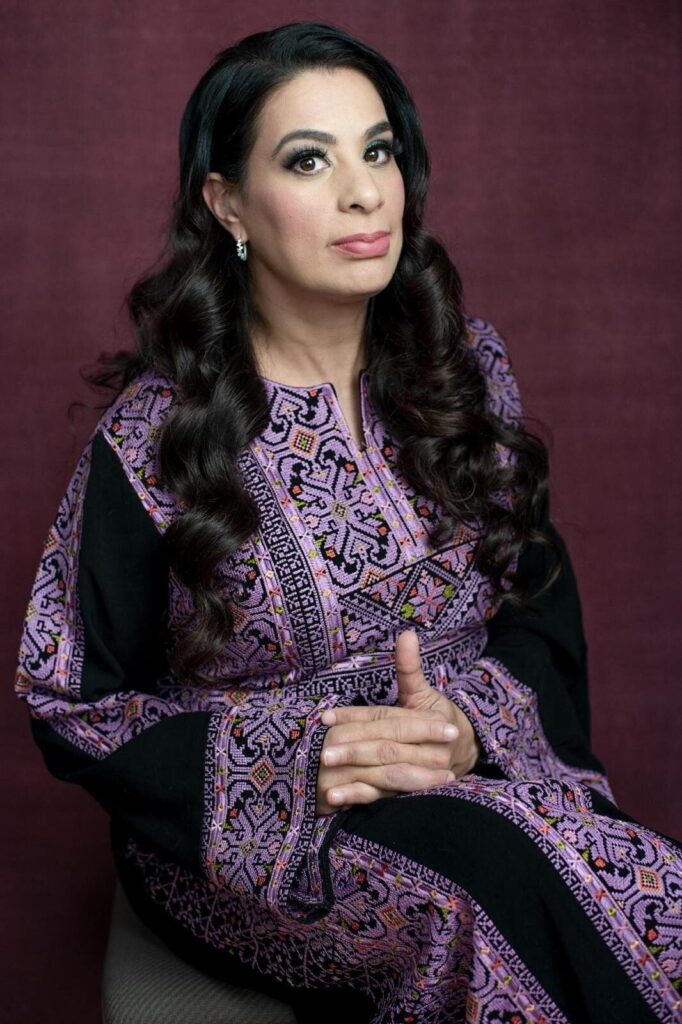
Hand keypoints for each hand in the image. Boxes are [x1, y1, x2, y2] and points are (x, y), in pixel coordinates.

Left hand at [315, 630, 481, 814]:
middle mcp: (424, 750)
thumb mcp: (424, 691)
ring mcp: (419, 774)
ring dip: (354, 776)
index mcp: (424, 722)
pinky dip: (359, 798)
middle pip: (385, 747)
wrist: (466, 752)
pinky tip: (335, 799)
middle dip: (353, 749)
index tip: (326, 718)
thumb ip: (410, 667)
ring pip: (385, 774)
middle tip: (323, 750)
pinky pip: (384, 797)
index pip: (384, 719)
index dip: (355, 717)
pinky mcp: (410, 792)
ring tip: (324, 777)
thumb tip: (407, 633)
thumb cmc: (437, 717)